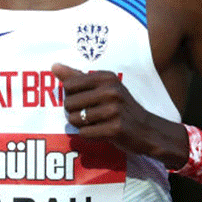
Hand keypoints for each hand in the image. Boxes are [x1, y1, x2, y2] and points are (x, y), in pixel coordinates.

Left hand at [51, 63, 188, 168]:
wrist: (147, 130)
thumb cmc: (121, 107)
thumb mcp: (104, 87)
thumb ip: (77, 76)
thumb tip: (54, 66)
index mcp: (106, 77)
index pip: (68, 85)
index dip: (71, 96)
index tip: (84, 100)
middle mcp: (111, 91)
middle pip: (68, 103)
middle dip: (74, 113)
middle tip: (90, 115)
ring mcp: (114, 110)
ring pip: (74, 119)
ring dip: (81, 125)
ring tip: (96, 123)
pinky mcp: (115, 129)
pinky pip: (85, 133)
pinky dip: (89, 135)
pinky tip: (101, 132)